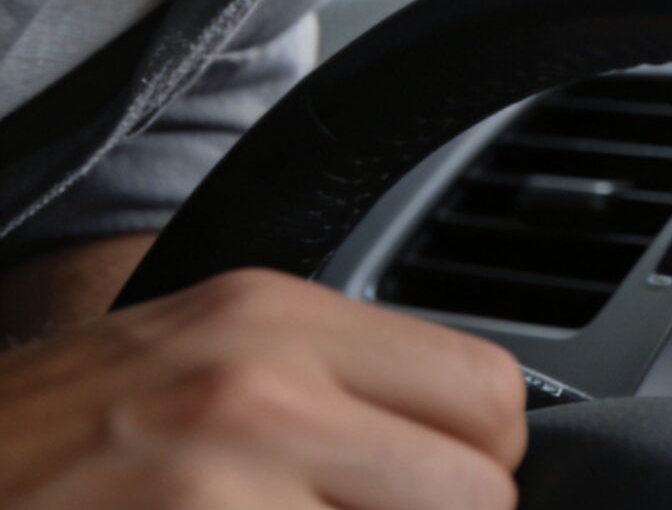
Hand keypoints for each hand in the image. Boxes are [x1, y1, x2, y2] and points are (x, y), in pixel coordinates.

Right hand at [0, 268, 525, 508]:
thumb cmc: (43, 443)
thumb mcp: (191, 363)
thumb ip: (322, 385)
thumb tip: (458, 447)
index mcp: (272, 318)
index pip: (487, 389)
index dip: (475, 462)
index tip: (431, 491)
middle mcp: (260, 388)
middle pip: (476, 492)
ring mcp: (219, 485)